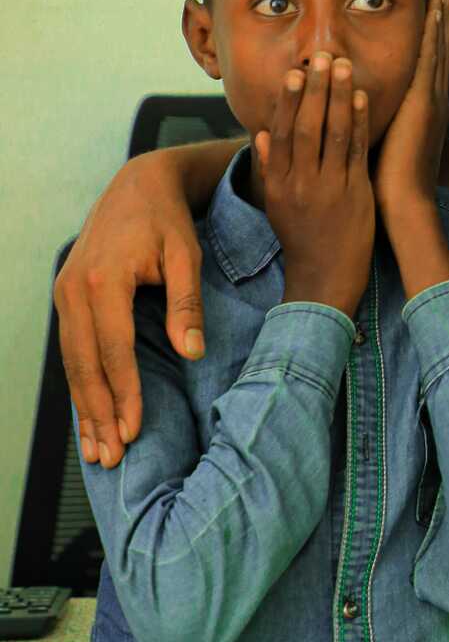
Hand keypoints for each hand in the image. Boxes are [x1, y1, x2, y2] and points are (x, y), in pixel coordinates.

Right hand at [55, 144, 224, 468]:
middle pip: (85, 364)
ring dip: (84, 407)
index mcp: (105, 279)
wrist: (138, 184)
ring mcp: (64, 293)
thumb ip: (186, 303)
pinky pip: (71, 349)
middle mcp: (75, 288)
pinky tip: (89, 414)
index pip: (114, 349)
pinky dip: (79, 384)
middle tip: (112, 457)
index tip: (133, 430)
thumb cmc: (167, 220)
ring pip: (72, 362)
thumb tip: (190, 351)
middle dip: (98, 413)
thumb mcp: (186, 255)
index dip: (123, 393)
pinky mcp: (65, 297)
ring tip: (98, 450)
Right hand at [256, 54, 374, 319]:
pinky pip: (357, 151)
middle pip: (305, 127)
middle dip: (313, 89)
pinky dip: (359, 122)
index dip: (286, 100)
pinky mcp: (355, 194)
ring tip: (341, 65)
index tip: (293, 71)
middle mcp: (301, 183)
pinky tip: (361, 96)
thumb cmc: (301, 237)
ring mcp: (329, 188)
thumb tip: (261, 133)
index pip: (280, 133)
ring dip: (338, 96)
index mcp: (279, 183)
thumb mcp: (277, 204)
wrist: (325, 278)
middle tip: (320, 56)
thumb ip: (271, 167)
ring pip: (332, 134)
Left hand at [372, 0, 448, 221]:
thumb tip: (361, 109)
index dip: (438, 37)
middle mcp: (436, 101)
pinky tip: (435, 12)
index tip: (439, 12)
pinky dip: (435, 33)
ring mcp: (433, 100)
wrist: (404, 204)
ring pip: (439, 49)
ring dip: (442, 18)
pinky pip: (430, 59)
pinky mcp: (425, 102)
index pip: (433, 65)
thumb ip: (380, 123)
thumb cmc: (391, 184)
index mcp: (428, 111)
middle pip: (442, 50)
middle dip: (445, 19)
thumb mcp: (386, 144)